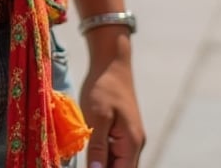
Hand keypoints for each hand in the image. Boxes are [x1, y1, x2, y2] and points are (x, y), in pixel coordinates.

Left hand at [80, 49, 144, 166]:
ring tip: (86, 156)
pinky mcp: (122, 132)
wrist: (111, 62)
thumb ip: (98, 148)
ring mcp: (130, 138)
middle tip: (85, 160)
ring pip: (117, 162)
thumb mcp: (97, 117)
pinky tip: (88, 149)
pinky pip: (114, 152)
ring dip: (101, 163)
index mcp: (131, 144)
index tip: (87, 167)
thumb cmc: (103, 86)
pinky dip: (101, 155)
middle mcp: (134, 145)